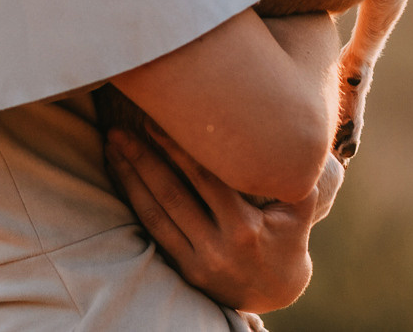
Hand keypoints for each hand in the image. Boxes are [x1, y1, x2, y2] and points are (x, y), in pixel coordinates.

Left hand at [106, 123, 344, 313]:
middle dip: (143, 159)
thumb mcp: (300, 209)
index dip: (178, 149)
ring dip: (130, 178)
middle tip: (120, 129)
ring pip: (155, 213)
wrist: (277, 291)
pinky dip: (134, 201)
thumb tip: (295, 129)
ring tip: (112, 146)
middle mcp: (218, 246)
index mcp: (244, 227)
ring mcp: (198, 260)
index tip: (156, 121)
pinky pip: (152, 231)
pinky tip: (121, 177)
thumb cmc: (288, 237)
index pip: (205, 180)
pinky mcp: (184, 268)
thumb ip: (295, 174)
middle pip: (172, 195)